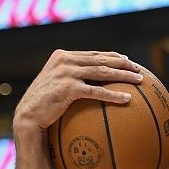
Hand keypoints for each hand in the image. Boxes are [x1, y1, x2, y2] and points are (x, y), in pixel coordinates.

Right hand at [13, 50, 143, 133]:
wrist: (29, 115)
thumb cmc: (46, 103)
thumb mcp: (57, 82)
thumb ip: (72, 76)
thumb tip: (96, 79)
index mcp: (62, 56)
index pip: (94, 54)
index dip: (113, 56)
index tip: (128, 59)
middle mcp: (64, 61)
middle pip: (101, 60)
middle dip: (123, 63)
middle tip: (139, 69)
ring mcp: (66, 73)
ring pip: (102, 72)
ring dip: (124, 76)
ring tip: (139, 81)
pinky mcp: (68, 88)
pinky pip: (97, 91)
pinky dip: (114, 94)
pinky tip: (127, 99)